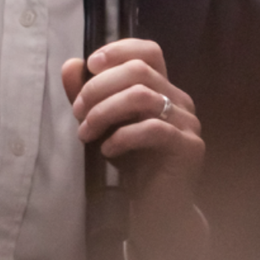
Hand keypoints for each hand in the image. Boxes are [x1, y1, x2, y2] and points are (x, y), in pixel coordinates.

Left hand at [63, 39, 208, 259]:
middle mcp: (180, 100)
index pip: (149, 51)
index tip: (90, 64)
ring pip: (142, 97)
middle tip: (77, 112)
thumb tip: (70, 65)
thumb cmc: (132, 163)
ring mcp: (188, 123)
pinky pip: (153, 129)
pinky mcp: (189, 147)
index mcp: (162, 89)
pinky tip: (106, 151)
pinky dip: (122, 136)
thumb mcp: (104, 125)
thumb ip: (88, 96)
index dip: (119, 50)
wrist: (156, 208)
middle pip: (139, 71)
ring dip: (104, 112)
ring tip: (85, 134)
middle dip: (99, 87)